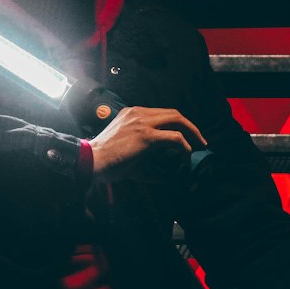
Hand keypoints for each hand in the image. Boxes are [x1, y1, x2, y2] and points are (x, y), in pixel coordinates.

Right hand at [89, 105, 206, 184]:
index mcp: (132, 113)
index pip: (162, 113)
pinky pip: (174, 138)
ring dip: (192, 133)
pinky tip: (187, 156)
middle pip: (173, 113)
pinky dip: (184, 147)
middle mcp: (138, 113)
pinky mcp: (146, 136)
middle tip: (199, 141)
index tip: (186, 136)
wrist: (90, 161)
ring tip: (199, 146)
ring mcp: (142, 122)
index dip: (177, 124)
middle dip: (190, 126)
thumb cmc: (105, 161)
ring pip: (177, 120)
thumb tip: (164, 175)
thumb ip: (144, 158)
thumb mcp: (126, 151)